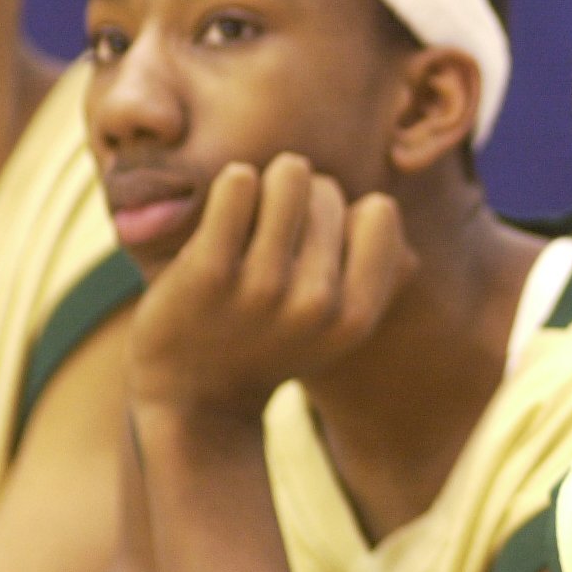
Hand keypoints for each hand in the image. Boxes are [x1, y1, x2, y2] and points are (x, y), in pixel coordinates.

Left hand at [129, 153, 412, 426]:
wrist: (191, 395)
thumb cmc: (270, 341)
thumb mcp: (337, 326)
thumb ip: (376, 273)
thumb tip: (380, 209)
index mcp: (355, 318)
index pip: (379, 212)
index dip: (347, 214)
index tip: (319, 236)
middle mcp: (316, 305)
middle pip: (327, 191)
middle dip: (302, 197)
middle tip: (274, 230)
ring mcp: (262, 288)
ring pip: (288, 176)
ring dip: (268, 184)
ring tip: (250, 210)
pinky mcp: (207, 271)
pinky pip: (238, 185)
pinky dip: (233, 184)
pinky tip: (225, 206)